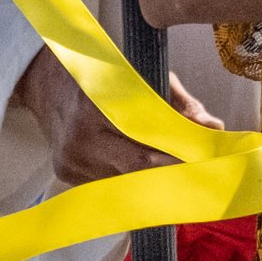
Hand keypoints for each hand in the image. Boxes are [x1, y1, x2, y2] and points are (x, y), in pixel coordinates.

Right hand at [19, 54, 224, 187]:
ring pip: (126, 180)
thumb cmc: (105, 77)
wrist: (46, 82)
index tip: (205, 160)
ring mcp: (70, 160)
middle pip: (138, 167)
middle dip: (171, 170)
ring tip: (168, 165)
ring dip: (150, 175)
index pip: (147, 140)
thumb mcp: (146, 77)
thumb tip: (215, 129)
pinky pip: (108, 183)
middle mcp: (80, 137)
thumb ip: (182, 104)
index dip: (179, 153)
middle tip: (198, 171)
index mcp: (97, 105)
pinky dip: (127, 176)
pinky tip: (131, 162)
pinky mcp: (65, 174)